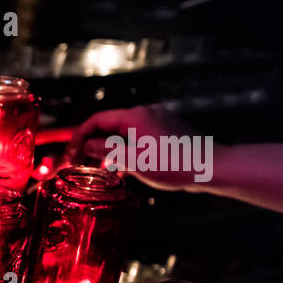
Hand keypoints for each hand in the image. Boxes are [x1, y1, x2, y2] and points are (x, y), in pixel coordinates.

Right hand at [64, 105, 208, 190]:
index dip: (79, 136)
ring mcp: (157, 121)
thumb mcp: (134, 161)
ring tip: (98, 169)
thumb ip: (108, 151)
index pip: (97, 120)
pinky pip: (137, 136)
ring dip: (108, 149)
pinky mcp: (166, 131)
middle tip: (79, 163)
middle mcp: (146, 113)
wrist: (211, 167)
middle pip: (109, 125)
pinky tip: (122, 167)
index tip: (70, 153)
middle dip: (92, 144)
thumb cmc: (175, 164)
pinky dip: (124, 149)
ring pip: (123, 132)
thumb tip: (89, 145)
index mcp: (135, 117)